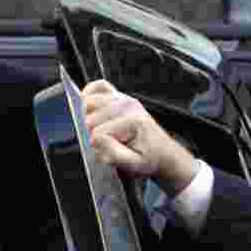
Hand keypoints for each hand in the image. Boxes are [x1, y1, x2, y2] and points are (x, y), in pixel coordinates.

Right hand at [82, 80, 198, 196]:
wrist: (162, 153)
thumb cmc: (148, 158)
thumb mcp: (134, 164)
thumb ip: (114, 154)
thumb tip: (96, 139)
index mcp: (134, 122)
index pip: (98, 133)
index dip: (98, 147)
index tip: (108, 153)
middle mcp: (128, 106)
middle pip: (91, 118)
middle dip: (92, 134)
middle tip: (104, 143)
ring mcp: (124, 99)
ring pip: (89, 103)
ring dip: (88, 118)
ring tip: (98, 129)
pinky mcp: (120, 96)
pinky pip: (100, 86)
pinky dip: (90, 93)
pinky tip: (89, 106)